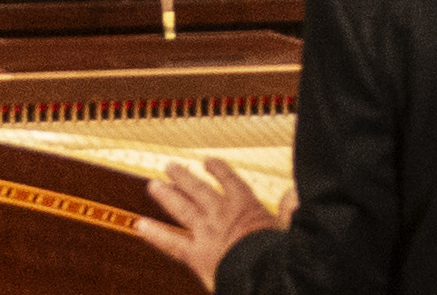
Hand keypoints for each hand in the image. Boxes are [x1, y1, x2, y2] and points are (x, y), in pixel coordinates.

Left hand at [131, 154, 281, 286]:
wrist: (264, 275)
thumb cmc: (279, 254)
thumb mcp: (291, 228)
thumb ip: (290, 209)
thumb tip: (295, 193)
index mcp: (246, 206)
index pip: (229, 180)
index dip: (217, 169)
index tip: (209, 160)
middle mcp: (222, 214)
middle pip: (199, 189)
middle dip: (183, 177)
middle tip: (170, 166)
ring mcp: (207, 232)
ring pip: (182, 208)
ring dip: (167, 196)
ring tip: (153, 185)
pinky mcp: (197, 255)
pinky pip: (172, 242)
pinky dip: (155, 234)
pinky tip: (141, 225)